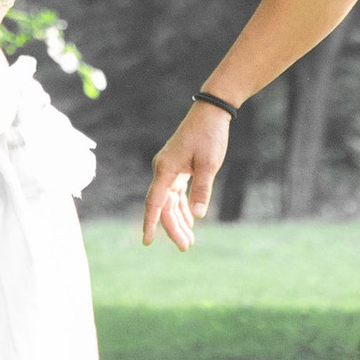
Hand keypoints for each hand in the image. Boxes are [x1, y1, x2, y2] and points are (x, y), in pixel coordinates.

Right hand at [142, 101, 234, 247]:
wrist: (212, 112)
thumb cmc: (210, 135)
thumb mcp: (209, 164)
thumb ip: (202, 189)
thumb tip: (198, 215)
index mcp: (166, 169)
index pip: (155, 202)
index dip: (150, 223)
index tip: (147, 242)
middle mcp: (163, 170)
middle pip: (164, 206)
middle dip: (173, 228)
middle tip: (186, 247)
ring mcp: (170, 168)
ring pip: (170, 201)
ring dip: (179, 220)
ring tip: (189, 240)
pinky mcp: (178, 167)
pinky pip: (177, 193)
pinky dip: (183, 207)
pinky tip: (190, 221)